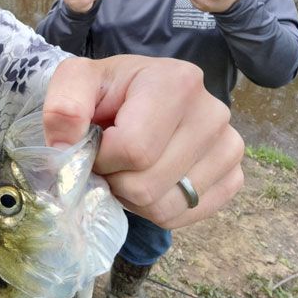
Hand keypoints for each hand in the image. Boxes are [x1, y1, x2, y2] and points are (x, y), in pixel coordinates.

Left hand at [42, 56, 243, 227]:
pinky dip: (156, 208)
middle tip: (110, 157)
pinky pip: (183, 215)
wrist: (134, 96)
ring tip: (129, 166)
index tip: (95, 143)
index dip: (102, 157)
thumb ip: (63, 108)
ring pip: (163, 206)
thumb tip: (64, 149)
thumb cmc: (107, 90)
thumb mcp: (76, 81)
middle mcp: (213, 113)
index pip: (134, 150)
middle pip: (147, 184)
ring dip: (132, 197)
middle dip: (115, 179)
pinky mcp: (234, 176)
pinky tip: (150, 177)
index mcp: (177, 82)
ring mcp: (230, 146)